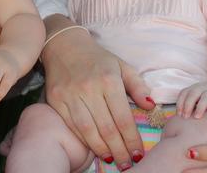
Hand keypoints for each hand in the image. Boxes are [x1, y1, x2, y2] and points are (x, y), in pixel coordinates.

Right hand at [39, 23, 151, 170]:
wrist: (64, 46)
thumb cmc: (97, 59)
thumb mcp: (121, 66)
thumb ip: (137, 86)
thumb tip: (151, 105)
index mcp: (108, 80)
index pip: (123, 117)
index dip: (131, 139)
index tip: (138, 154)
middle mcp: (89, 89)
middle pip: (107, 128)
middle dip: (119, 150)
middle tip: (127, 164)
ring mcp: (70, 96)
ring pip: (88, 130)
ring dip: (101, 149)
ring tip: (112, 160)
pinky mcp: (55, 101)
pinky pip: (71, 126)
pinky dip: (83, 140)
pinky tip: (93, 148)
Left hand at [176, 81, 206, 118]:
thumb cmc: (206, 103)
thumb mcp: (196, 102)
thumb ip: (188, 109)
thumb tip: (175, 123)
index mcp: (193, 89)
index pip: (184, 93)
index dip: (180, 103)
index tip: (179, 115)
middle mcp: (202, 88)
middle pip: (193, 92)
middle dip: (188, 104)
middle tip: (185, 117)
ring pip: (205, 96)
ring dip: (200, 106)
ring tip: (197, 117)